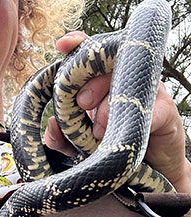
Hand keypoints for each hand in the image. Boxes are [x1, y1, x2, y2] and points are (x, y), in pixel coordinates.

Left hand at [44, 31, 190, 193]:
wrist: (152, 172)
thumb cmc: (114, 150)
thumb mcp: (80, 148)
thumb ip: (62, 139)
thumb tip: (50, 125)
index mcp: (102, 81)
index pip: (91, 54)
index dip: (77, 45)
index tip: (62, 45)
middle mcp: (125, 79)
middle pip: (107, 64)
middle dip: (89, 82)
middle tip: (81, 104)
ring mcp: (147, 90)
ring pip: (126, 83)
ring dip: (108, 107)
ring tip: (99, 131)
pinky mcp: (166, 109)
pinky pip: (151, 107)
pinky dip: (136, 119)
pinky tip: (126, 132)